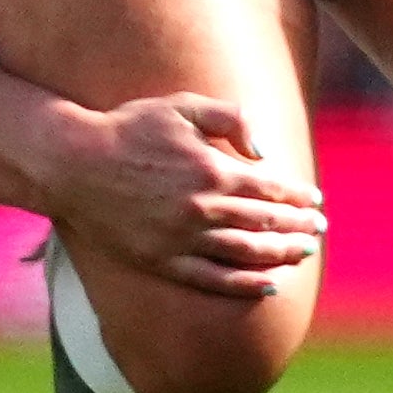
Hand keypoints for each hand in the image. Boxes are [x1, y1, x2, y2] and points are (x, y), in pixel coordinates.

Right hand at [44, 92, 324, 301]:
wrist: (73, 162)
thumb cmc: (128, 128)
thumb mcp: (182, 106)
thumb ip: (231, 119)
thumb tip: (264, 152)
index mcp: (213, 170)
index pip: (272, 189)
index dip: (299, 197)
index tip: (316, 201)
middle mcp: (204, 209)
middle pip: (266, 223)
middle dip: (299, 226)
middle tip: (318, 230)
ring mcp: (184, 239)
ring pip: (247, 254)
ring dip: (282, 255)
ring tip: (302, 254)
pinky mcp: (163, 261)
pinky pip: (214, 280)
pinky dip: (246, 285)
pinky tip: (267, 286)